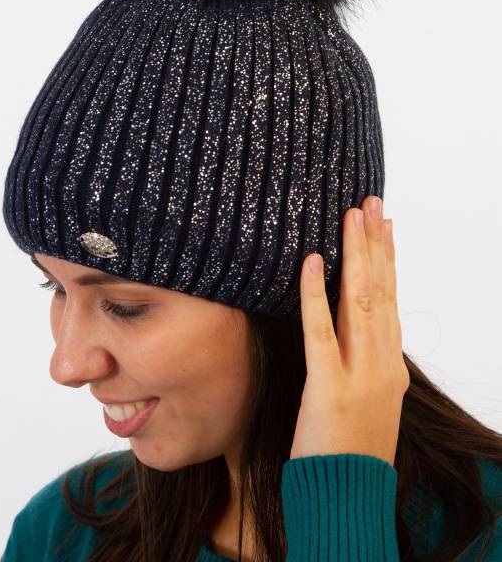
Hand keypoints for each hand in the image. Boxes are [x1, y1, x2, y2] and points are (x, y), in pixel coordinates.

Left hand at [290, 196, 409, 467]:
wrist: (350, 501)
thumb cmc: (352, 451)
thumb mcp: (370, 401)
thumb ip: (367, 363)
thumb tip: (360, 332)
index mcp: (391, 365)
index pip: (390, 300)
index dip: (386, 259)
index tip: (383, 223)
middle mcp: (382, 364)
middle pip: (380, 291)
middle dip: (375, 243)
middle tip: (370, 202)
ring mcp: (360, 376)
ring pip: (361, 303)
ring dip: (356, 255)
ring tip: (351, 215)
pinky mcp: (331, 390)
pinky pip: (322, 333)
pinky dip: (316, 295)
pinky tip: (311, 262)